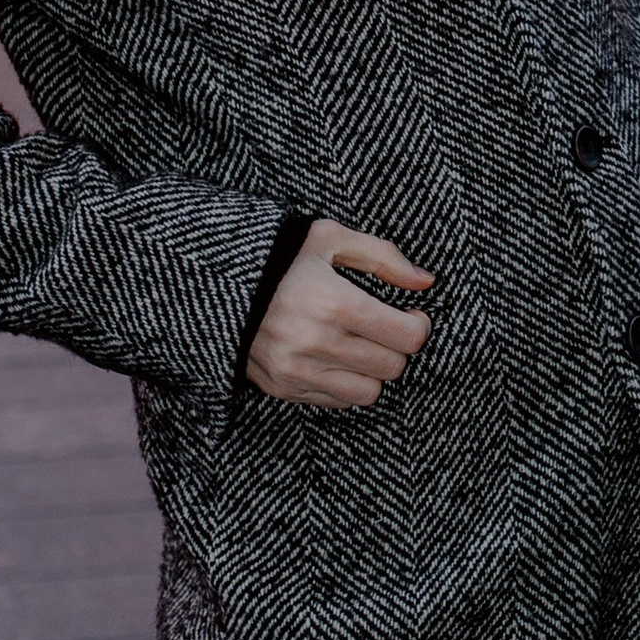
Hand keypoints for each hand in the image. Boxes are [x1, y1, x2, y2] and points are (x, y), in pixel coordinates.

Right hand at [247, 219, 432, 409]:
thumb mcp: (330, 238)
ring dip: (372, 371)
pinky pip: (335, 401)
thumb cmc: (279, 254)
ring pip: (367, 393)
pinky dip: (344, 382)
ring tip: (360, 344)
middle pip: (392, 367)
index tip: (410, 314)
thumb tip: (426, 282)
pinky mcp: (281, 387)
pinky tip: (334, 355)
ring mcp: (296, 370)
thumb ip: (383, 257)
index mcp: (334, 303)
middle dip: (396, 347)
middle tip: (385, 327)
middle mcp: (316, 343)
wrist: (213, 280)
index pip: (407, 338)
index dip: (418, 325)